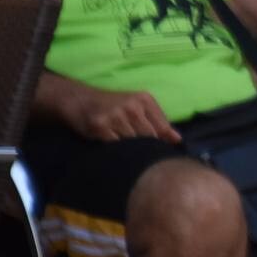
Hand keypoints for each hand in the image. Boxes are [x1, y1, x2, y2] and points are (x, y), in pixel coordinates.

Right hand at [60, 84, 179, 143]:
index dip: (163, 141)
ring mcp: (116, 116)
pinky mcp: (100, 126)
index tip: (161, 151)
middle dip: (147, 148)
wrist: (79, 100)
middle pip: (149, 136)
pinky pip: (115, 145)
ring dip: (132, 151)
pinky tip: (116, 152)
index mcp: (144, 99)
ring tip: (130, 155)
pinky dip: (117, 151)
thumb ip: (157, 121)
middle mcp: (132, 106)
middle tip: (145, 157)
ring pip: (132, 142)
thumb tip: (177, 139)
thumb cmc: (112, 105)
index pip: (162, 126)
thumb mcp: (137, 106)